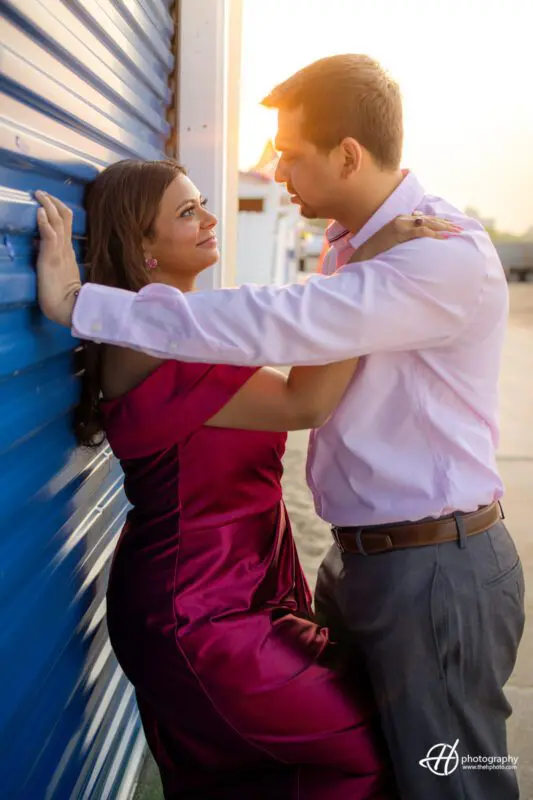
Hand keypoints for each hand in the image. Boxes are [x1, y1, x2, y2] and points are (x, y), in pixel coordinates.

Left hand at [35, 191, 81, 326]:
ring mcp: (59, 252)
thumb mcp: (61, 273)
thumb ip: (56, 258)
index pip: (66, 223)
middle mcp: (65, 248)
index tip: (48, 199)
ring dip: (47, 205)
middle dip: (52, 201)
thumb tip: (42, 245)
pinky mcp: (51, 259)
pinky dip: (44, 222)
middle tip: (41, 191)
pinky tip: (39, 212)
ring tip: (39, 194)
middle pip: (63, 217)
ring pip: (57, 222)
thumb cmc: (66, 297)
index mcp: (68, 251)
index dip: (58, 208)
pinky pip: (49, 236)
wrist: (70, 309)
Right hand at [349, 214, 462, 263]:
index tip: (451, 227)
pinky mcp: (399, 233)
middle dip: (446, 224)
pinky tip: (444, 238)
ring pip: (428, 223)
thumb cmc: (375, 253)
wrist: (362, 256)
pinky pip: (421, 231)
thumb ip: (404, 238)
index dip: (439, 222)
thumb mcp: (391, 242)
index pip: (424, 218)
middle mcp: (401, 219)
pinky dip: (434, 234)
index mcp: (400, 220)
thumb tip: (416, 242)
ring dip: (444, 228)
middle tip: (460, 229)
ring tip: (456, 232)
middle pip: (429, 219)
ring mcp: (400, 225)